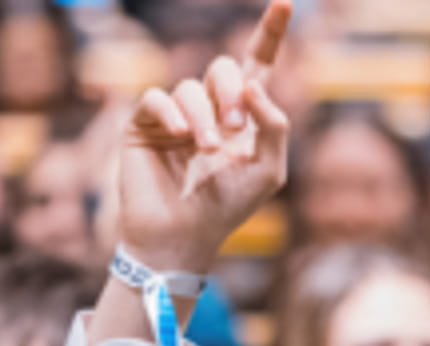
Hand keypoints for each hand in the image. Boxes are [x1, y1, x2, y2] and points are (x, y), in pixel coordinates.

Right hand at [111, 0, 291, 272]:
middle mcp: (207, 109)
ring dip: (204, 118)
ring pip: (190, 88)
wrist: (183, 238)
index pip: (256, 67)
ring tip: (208, 151)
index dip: (269, 34)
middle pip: (223, 70)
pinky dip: (170, 112)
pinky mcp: (143, 125)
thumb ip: (274, 125)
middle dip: (231, 93)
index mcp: (240, 118)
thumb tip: (255, 84)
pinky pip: (155, 98)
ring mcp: (174, 115)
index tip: (286, 3)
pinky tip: (179, 135)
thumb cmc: (227, 208)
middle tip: (235, 127)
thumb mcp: (269, 170)